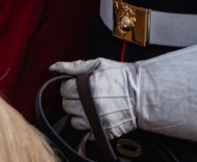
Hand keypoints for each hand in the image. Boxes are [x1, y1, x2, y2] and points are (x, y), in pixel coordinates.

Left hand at [50, 35, 196, 148]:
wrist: (143, 94)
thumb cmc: (121, 76)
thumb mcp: (98, 64)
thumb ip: (73, 66)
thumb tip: (54, 67)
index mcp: (87, 86)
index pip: (64, 89)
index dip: (69, 86)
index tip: (76, 85)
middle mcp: (91, 104)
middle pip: (67, 105)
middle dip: (72, 99)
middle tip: (84, 95)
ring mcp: (97, 119)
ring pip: (74, 120)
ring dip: (78, 113)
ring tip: (90, 105)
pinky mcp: (104, 131)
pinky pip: (86, 131)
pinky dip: (88, 124)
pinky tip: (96, 115)